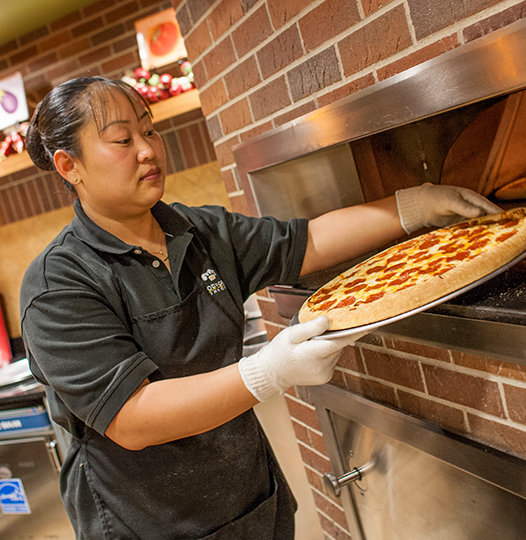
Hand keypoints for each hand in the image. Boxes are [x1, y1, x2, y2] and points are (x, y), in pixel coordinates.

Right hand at [238, 316, 367, 401]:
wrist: (273, 373)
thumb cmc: (280, 351)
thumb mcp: (291, 335)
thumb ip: (310, 328)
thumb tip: (328, 321)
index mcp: (314, 353)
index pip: (341, 340)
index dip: (356, 331)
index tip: (371, 325)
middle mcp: (323, 366)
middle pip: (338, 344)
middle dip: (332, 336)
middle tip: (318, 332)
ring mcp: (325, 373)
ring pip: (335, 352)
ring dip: (329, 345)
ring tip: (311, 345)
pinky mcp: (326, 377)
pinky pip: (332, 360)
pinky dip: (326, 354)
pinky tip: (313, 354)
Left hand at [396, 183, 501, 233]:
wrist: (421, 205)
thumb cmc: (436, 198)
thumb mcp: (450, 202)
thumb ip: (464, 207)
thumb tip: (480, 213)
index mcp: (470, 197)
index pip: (486, 205)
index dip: (496, 212)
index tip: (505, 219)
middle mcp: (469, 206)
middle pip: (485, 214)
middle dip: (493, 222)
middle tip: (503, 230)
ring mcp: (464, 214)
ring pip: (477, 222)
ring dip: (483, 228)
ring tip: (492, 237)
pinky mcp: (458, 223)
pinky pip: (468, 228)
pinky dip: (473, 233)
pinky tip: (476, 240)